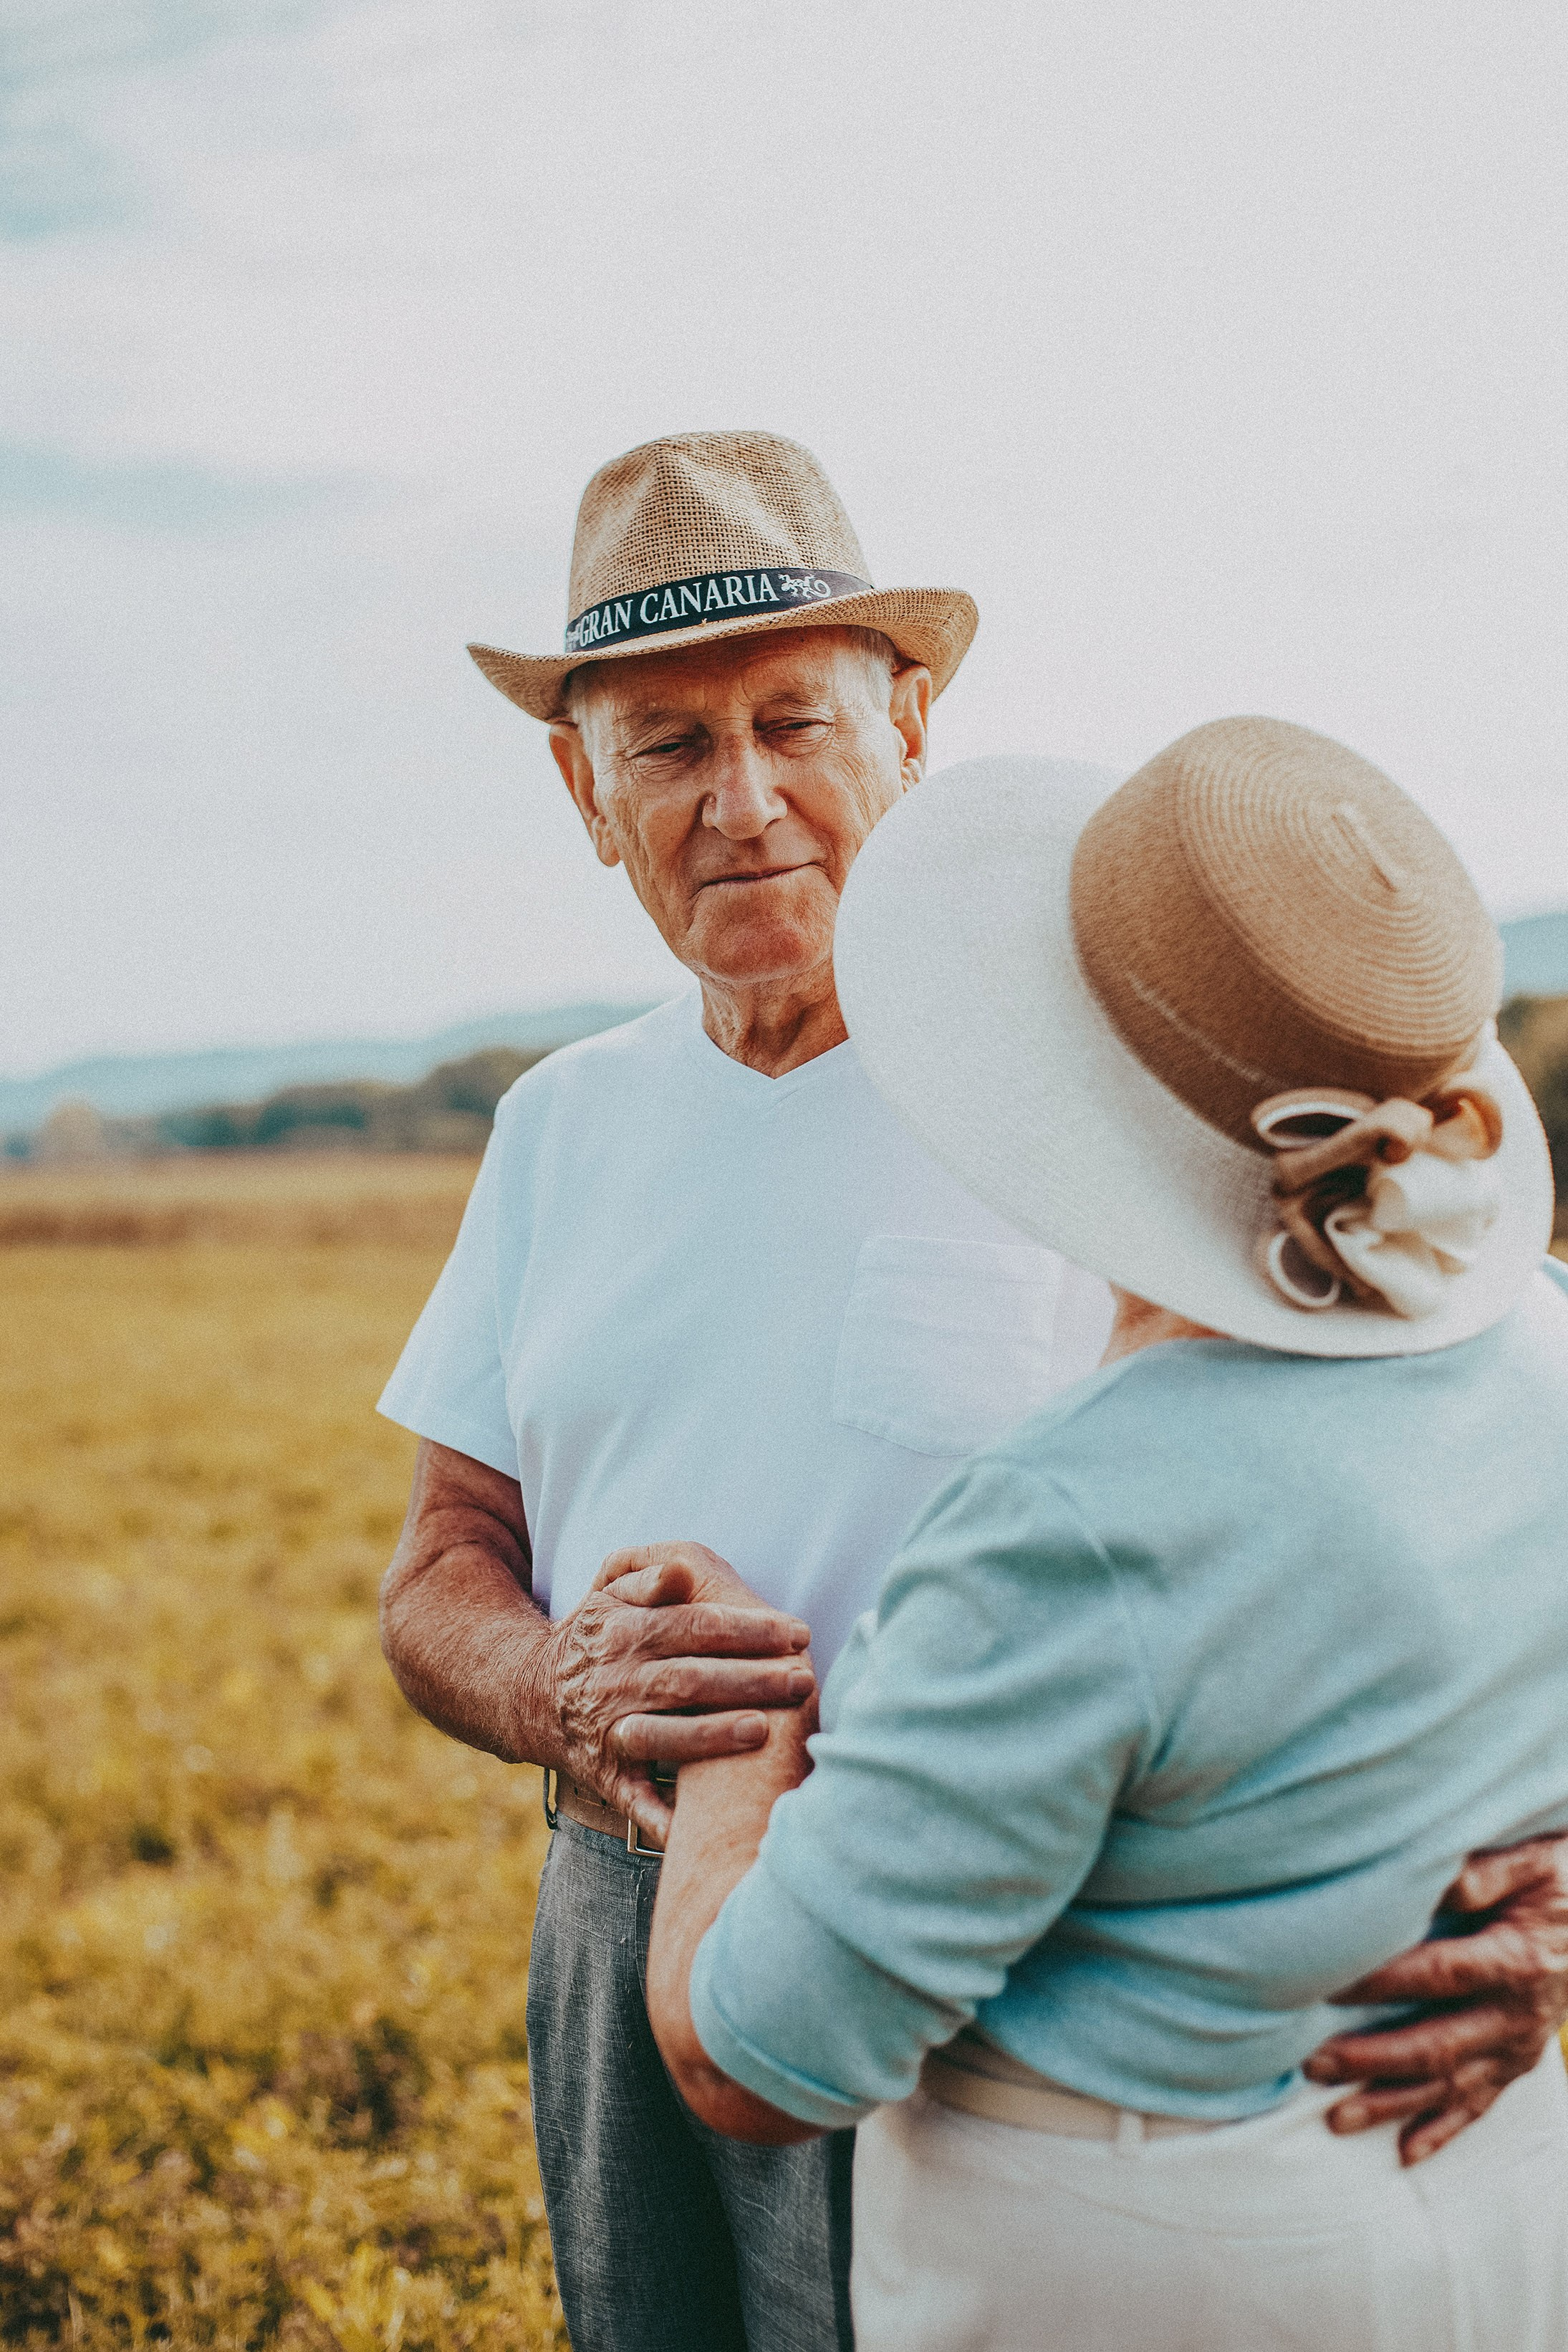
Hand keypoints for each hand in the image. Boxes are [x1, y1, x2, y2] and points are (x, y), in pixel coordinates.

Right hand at [530, 1550, 813, 1844]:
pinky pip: (636, 1801)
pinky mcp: (605, 1774)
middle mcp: (614, 1681)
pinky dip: (664, 1819)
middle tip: (803, 1680)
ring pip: (663, 1735)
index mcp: (622, 1633)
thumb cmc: (594, 1638)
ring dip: (713, 1735)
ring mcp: (609, 1731)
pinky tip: (701, 1828)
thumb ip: (649, 1581)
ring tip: (764, 1730)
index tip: (797, 1633)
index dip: (748, 1629)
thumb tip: (682, 1568)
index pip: (695, 1626)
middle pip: (688, 1679)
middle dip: (750, 1680)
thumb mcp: (609, 1598)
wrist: (529, 1693)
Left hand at [1304, 1836, 1567, 2163]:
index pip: (1437, 1976)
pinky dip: (1442, 2131)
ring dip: (1391, 2104)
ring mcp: (1519, 2048)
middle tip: (1312, 2065)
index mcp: (1517, 1962)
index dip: (1381, 1984)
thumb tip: (1434, 1874)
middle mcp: (1517, 2017)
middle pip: (1435, 2044)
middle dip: (1371, 2059)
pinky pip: (1480, 2105)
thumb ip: (1485, 1871)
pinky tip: (1404, 2153)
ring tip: (1335, 2118)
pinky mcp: (1518, 2063)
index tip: (1325, 1988)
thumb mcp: (1535, 1862)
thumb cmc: (1562, 1882)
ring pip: (1450, 2086)